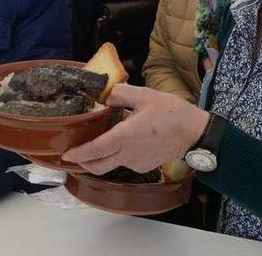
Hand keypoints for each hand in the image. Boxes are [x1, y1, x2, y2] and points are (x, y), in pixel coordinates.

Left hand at [63, 84, 209, 173]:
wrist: (195, 133)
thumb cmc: (171, 112)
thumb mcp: (145, 95)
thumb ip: (121, 93)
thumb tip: (105, 96)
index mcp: (125, 137)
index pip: (95, 150)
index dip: (78, 153)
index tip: (66, 154)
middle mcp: (128, 154)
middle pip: (98, 166)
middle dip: (83, 162)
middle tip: (74, 154)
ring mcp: (137, 163)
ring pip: (111, 165)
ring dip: (101, 158)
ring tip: (99, 143)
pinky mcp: (145, 167)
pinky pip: (125, 163)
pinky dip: (118, 156)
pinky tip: (122, 143)